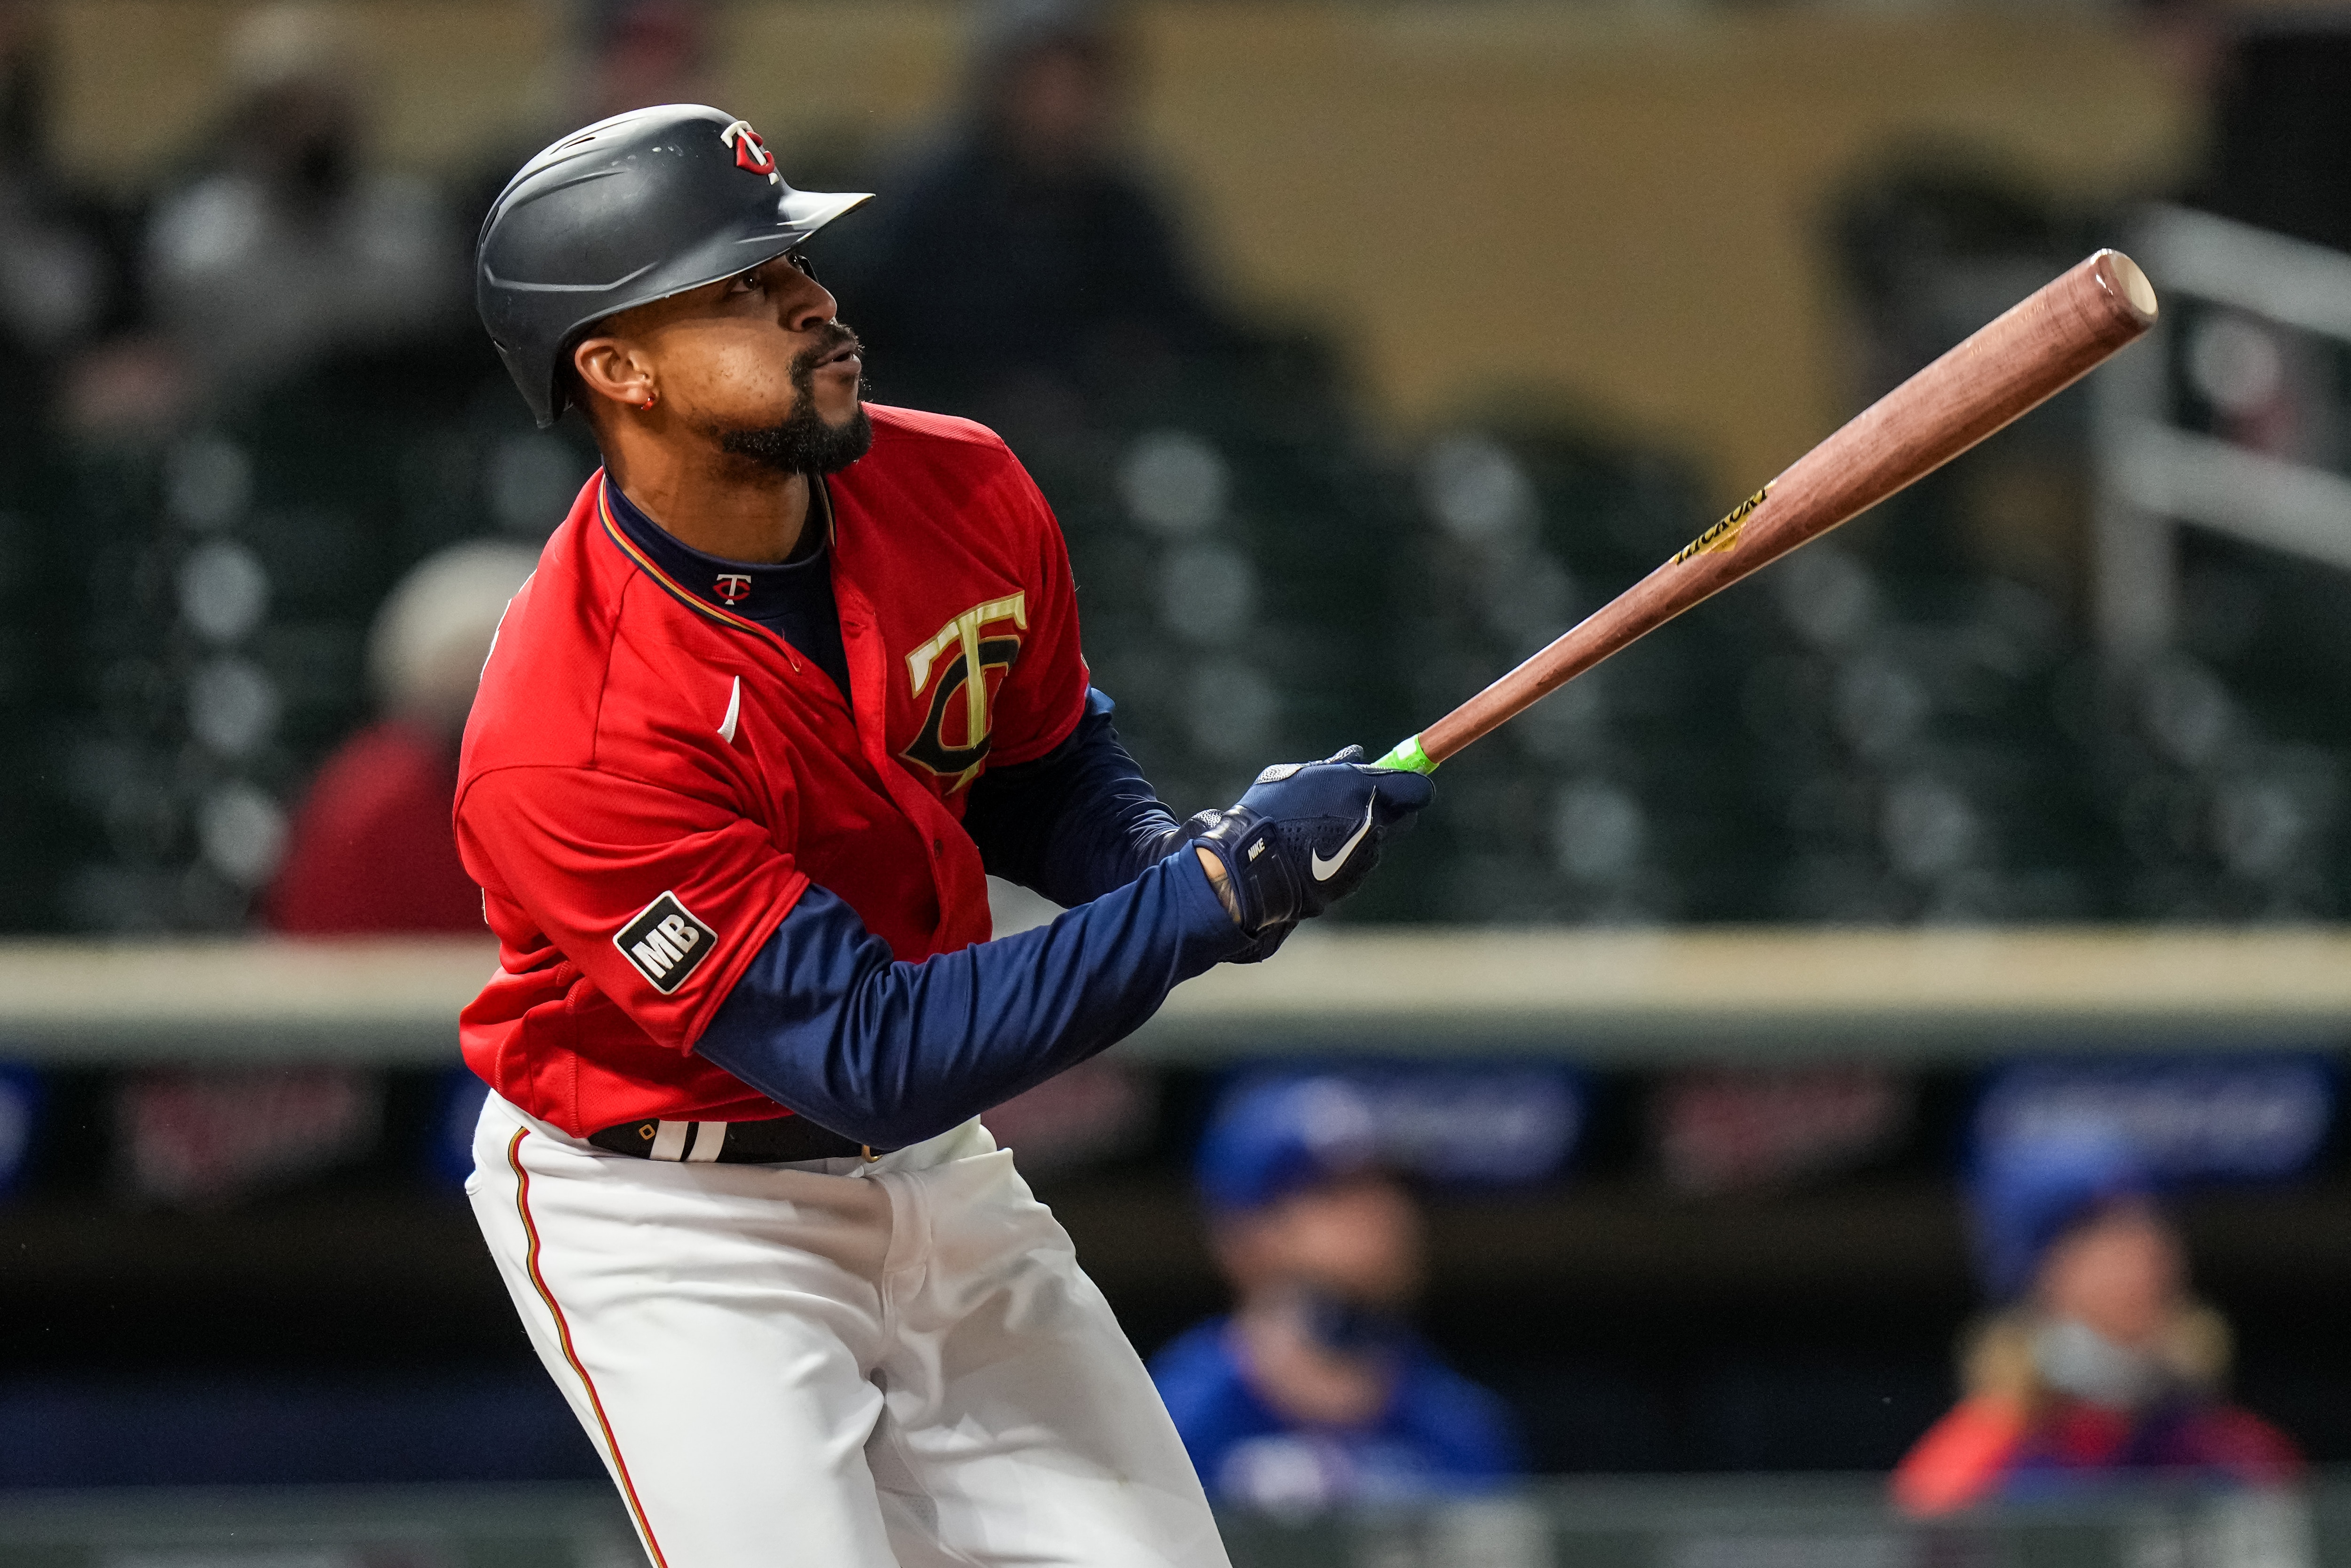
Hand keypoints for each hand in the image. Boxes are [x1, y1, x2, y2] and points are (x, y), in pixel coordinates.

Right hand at [1184, 746, 1434, 934]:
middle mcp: (1372, 825)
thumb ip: (1336, 767)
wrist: (1253, 865)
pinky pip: (1360, 862)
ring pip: (1379, 840)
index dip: (1410, 785)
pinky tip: (1317, 852)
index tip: (1398, 783)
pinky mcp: (1353, 881)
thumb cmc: (1271, 811)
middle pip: (1405, 817)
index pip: (1417, 789)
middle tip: (1359, 804)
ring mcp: (1365, 857)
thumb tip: (1359, 754)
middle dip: (1389, 809)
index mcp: (1362, 790)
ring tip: (1322, 830)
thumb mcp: (1299, 776)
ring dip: (1363, 832)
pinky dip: (1347, 855)